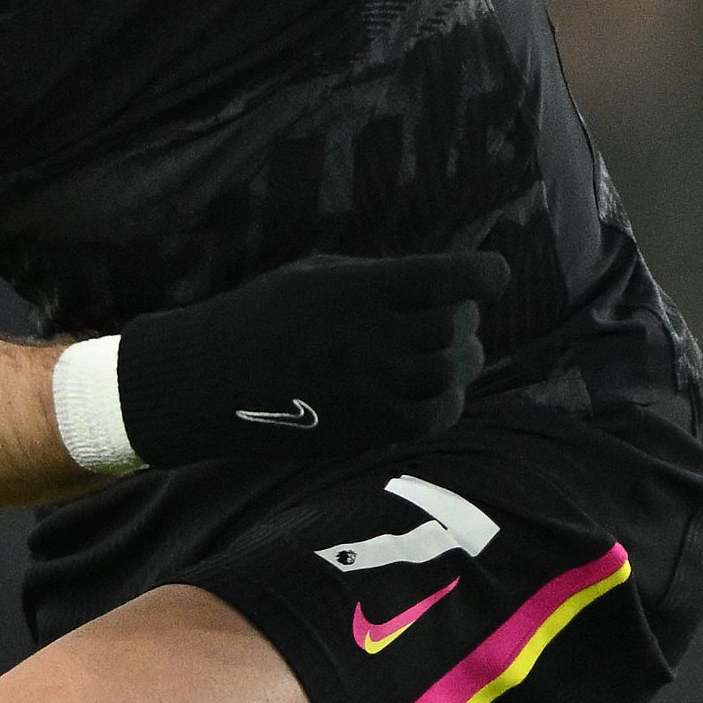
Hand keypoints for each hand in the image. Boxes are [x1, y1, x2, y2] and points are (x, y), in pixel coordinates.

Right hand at [115, 252, 506, 465]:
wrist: (206, 380)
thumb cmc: (262, 316)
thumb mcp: (315, 275)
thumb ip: (377, 280)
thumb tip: (440, 288)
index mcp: (354, 288)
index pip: (444, 278)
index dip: (483, 275)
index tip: (495, 274)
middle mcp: (365, 336)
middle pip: (453, 327)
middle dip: (465, 319)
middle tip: (455, 317)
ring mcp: (365, 386)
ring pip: (449, 373)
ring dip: (462, 361)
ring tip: (453, 354)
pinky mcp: (361, 427)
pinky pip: (430, 419)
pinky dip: (447, 403)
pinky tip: (436, 393)